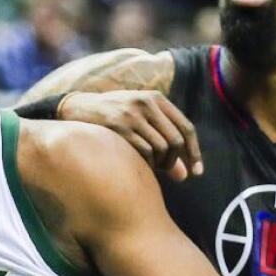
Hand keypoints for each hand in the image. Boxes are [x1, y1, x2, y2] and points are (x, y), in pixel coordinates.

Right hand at [58, 91, 201, 180]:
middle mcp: (147, 103)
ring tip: (150, 165)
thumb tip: (185, 176)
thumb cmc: (114, 117)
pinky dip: (146, 163)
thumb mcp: (141, 122)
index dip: (194, 152)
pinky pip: (144, 152)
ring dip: (159, 164)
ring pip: (161, 148)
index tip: (197, 172)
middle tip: (166, 170)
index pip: (186, 127)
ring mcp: (132, 115)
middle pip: (176, 140)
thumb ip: (164, 142)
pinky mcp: (119, 127)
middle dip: (174, 161)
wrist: (78, 108)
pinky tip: (139, 163)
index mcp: (156, 98)